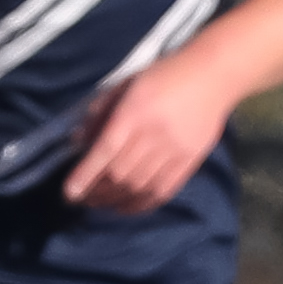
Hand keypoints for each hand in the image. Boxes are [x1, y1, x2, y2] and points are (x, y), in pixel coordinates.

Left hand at [62, 51, 235, 211]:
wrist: (213, 76)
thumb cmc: (164, 76)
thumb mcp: (125, 84)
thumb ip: (101, 111)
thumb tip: (79, 140)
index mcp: (134, 113)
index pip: (105, 151)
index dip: (85, 175)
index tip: (70, 193)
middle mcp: (154, 135)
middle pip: (121, 174)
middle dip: (98, 192)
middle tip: (83, 200)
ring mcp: (175, 150)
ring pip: (141, 185)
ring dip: (117, 200)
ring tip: (102, 205)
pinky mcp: (191, 160)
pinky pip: (165, 189)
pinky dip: (144, 203)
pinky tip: (129, 207)